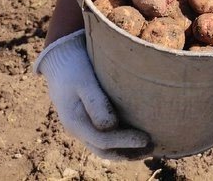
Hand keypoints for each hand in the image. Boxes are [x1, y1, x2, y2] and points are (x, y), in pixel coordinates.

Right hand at [34, 30, 151, 159]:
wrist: (61, 60)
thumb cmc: (74, 66)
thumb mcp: (84, 80)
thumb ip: (96, 102)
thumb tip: (111, 126)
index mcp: (75, 121)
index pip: (102, 140)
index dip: (125, 141)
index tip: (146, 138)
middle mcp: (78, 129)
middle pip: (104, 149)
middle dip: (128, 152)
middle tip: (152, 148)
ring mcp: (83, 125)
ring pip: (104, 147)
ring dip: (125, 150)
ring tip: (149, 148)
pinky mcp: (89, 119)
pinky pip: (104, 137)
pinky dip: (120, 141)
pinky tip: (136, 137)